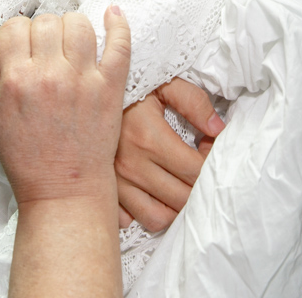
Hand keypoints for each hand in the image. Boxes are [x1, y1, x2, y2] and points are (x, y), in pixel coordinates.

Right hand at [0, 8, 130, 205]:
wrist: (63, 190)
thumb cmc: (30, 159)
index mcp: (17, 80)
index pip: (13, 27)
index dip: (15, 33)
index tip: (20, 45)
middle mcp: (50, 74)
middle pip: (45, 21)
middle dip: (41, 30)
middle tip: (45, 47)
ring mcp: (83, 79)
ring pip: (78, 23)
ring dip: (71, 27)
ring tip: (70, 40)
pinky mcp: (110, 87)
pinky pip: (119, 44)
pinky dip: (118, 25)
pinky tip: (113, 15)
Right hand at [114, 78, 224, 230]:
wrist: (84, 90)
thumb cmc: (129, 87)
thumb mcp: (163, 83)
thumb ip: (194, 102)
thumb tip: (217, 128)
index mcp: (149, 139)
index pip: (195, 170)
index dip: (212, 160)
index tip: (209, 146)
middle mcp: (132, 166)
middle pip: (181, 198)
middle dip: (199, 184)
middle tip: (198, 164)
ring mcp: (117, 182)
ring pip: (158, 217)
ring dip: (175, 206)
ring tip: (180, 183)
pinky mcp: (106, 190)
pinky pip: (131, 218)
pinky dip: (147, 211)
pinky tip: (155, 192)